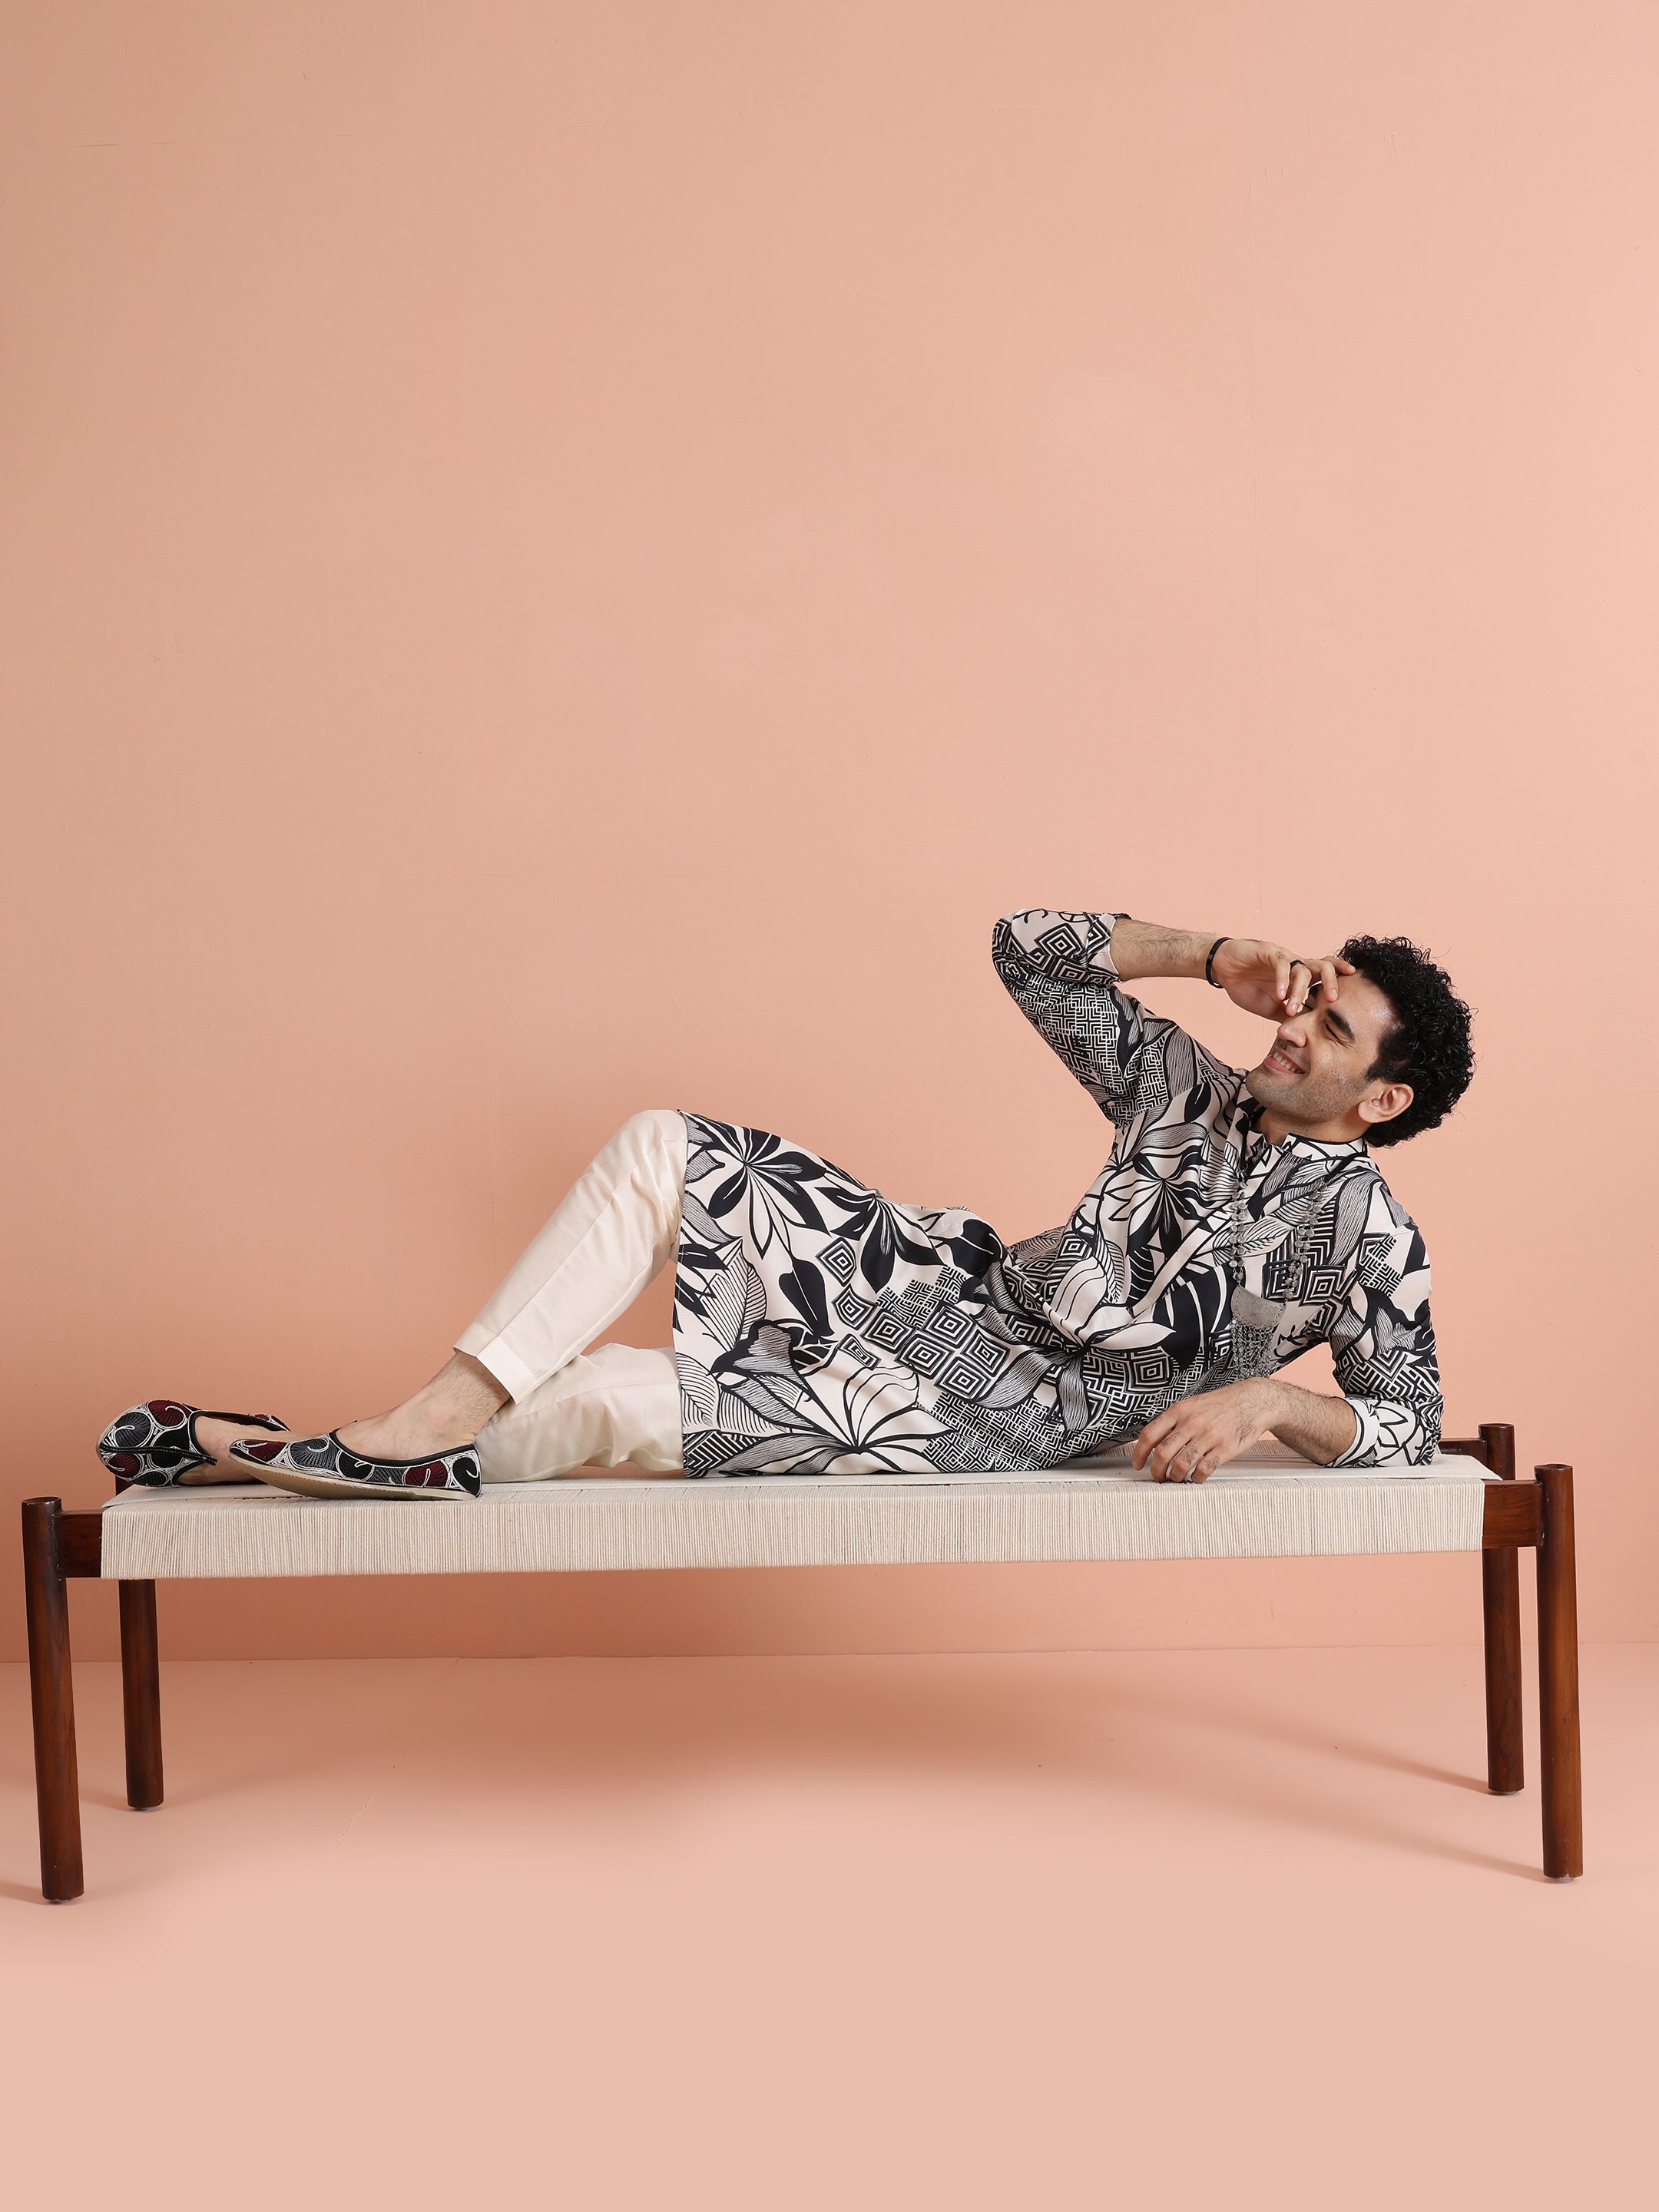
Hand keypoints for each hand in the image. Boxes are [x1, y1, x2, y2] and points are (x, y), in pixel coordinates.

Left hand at [1131, 1381, 1277, 1482]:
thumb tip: (1152, 1442)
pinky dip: (1195, 1478)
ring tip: (1176, 1478)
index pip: (1150, 1434)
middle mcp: (1192, 1423)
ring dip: (1174, 1477)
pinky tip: (1196, 1477)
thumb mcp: (1192, 1405)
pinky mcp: (1225, 1448)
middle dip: (1156, 1471)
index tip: (1138, 1464)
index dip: (1139, 1453)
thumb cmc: (1221, 1404)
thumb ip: (1173, 1421)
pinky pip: (1203, 1470)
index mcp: (1179, 1410)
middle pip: (1163, 1453)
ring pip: (1181, 1464)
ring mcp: (1209, 1436)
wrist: (1252, 1401)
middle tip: (1157, 1477)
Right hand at [1210, 938, 1355, 1020]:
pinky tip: (1279, 995)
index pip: (1326, 975)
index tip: (1352, 995)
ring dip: (1300, 991)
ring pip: (1302, 969)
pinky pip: (1281, 963)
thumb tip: (1306, 1035)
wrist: (1222, 969)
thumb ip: (1288, 1016)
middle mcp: (1295, 964)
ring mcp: (1283, 957)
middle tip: (1332, 1000)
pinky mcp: (1267, 951)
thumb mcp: (1270, 1008)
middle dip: (1332, 981)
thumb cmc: (1247, 986)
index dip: (1340, 981)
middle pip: (1323, 966)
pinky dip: (1282, 980)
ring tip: (1293, 1008)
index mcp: (1299, 976)